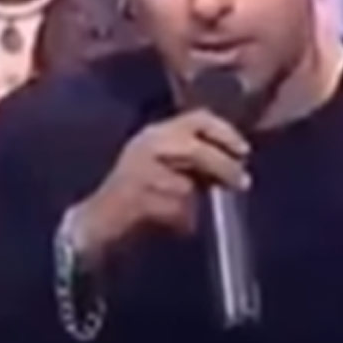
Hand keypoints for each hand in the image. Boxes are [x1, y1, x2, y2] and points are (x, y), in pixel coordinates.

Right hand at [73, 109, 250, 260]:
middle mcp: (146, 146)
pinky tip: (173, 224)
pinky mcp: (138, 200)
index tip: (244, 151)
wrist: (98, 221)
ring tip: (190, 211)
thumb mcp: (161, 163)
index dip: (224, 133)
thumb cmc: (136, 194)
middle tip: (242, 182)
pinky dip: (181, 220)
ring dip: (194, 202)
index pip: (196, 118)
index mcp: (154, 133)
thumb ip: (192, 156)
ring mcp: (139, 173)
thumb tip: (233, 158)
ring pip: (185, 185)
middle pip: (194, 148)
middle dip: (222, 166)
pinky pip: (174, 210)